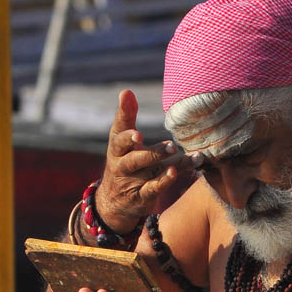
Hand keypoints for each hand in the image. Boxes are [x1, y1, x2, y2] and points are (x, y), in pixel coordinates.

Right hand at [95, 90, 198, 232]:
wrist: (115, 201)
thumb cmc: (123, 161)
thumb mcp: (122, 141)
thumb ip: (127, 116)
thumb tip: (126, 91)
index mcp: (117, 148)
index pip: (119, 137)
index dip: (127, 136)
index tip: (138, 134)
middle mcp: (122, 165)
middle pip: (135, 158)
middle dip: (152, 152)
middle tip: (171, 146)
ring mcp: (132, 182)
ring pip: (147, 172)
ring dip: (162, 164)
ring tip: (175, 154)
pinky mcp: (141, 196)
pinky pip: (153, 189)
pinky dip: (163, 181)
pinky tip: (174, 173)